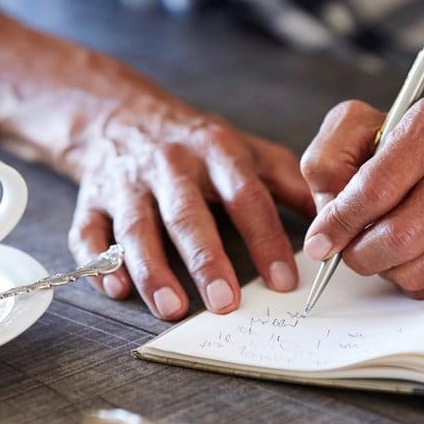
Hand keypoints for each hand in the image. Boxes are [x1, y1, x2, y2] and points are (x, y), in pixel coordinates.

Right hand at [67, 79, 314, 319]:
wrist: (120, 115)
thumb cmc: (195, 143)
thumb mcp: (246, 149)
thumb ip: (289, 182)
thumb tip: (335, 217)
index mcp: (216, 151)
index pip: (245, 196)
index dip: (265, 238)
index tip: (284, 281)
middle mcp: (170, 165)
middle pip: (188, 215)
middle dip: (206, 260)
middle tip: (225, 304)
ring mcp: (127, 183)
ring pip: (136, 228)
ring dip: (152, 269)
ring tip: (172, 308)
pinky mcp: (91, 199)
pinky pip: (88, 232)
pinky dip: (98, 261)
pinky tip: (115, 289)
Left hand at [300, 98, 423, 298]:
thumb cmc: (398, 145)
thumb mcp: (353, 130)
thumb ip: (325, 163)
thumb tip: (325, 228)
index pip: (376, 189)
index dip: (339, 222)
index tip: (319, 241)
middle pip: (398, 238)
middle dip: (358, 252)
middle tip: (346, 247)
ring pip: (414, 270)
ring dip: (383, 266)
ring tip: (383, 238)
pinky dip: (408, 276)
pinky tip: (411, 248)